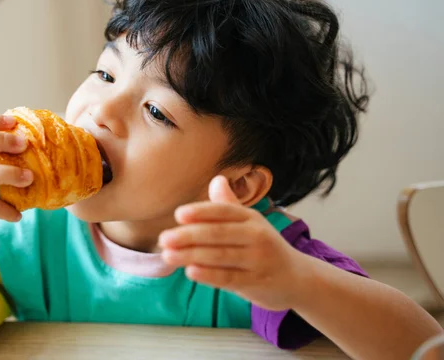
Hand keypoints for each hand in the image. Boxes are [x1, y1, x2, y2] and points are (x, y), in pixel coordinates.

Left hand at [159, 176, 307, 310]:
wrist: (297, 278)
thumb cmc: (263, 247)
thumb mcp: (250, 223)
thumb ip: (228, 205)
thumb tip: (216, 179)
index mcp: (251, 218)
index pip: (224, 211)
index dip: (202, 212)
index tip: (179, 214)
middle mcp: (256, 236)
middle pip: (219, 234)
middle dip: (189, 236)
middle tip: (164, 238)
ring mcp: (257, 260)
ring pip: (220, 256)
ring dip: (191, 255)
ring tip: (168, 255)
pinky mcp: (256, 282)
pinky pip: (229, 278)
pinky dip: (209, 275)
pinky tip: (190, 271)